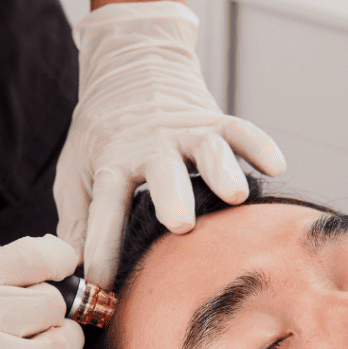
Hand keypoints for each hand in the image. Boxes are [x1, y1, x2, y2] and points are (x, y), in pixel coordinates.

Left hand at [54, 1, 285, 287]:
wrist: (128, 65)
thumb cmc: (101, 131)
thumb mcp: (75, 170)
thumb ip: (76, 221)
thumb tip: (72, 269)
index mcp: (111, 162)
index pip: (104, 208)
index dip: (102, 246)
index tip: (103, 283)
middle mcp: (150, 147)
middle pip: (162, 174)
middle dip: (171, 198)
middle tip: (180, 223)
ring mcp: (185, 132)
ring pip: (206, 149)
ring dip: (221, 170)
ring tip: (235, 194)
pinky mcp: (213, 119)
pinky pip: (241, 130)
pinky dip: (258, 145)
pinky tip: (275, 166)